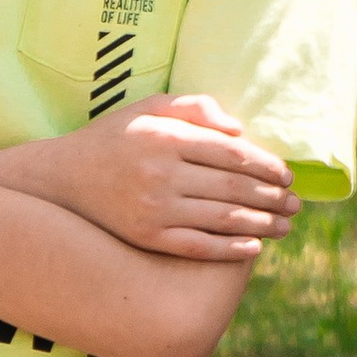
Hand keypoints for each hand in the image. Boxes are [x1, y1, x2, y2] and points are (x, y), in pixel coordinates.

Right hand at [54, 95, 296, 258]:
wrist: (61, 181)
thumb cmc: (113, 139)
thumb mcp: (148, 107)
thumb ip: (195, 107)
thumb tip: (239, 130)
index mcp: (166, 137)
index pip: (233, 153)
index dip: (267, 166)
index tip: (287, 176)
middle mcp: (162, 174)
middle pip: (234, 188)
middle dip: (273, 198)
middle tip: (295, 204)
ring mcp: (154, 209)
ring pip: (223, 219)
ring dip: (262, 224)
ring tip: (284, 227)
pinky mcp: (147, 238)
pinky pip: (200, 247)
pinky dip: (231, 249)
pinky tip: (253, 247)